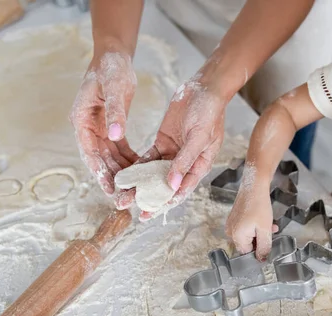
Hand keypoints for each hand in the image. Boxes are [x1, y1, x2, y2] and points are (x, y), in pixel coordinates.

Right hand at [70, 51, 138, 195]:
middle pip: (98, 159)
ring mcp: (98, 129)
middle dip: (110, 178)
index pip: (89, 151)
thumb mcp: (115, 88)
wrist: (114, 56)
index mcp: (81, 119)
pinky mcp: (110, 128)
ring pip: (109, 156)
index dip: (98, 171)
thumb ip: (116, 112)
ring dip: (120, 171)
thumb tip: (115, 136)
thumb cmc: (111, 69)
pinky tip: (139, 169)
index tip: (109, 188)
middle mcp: (87, 127)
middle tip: (123, 197)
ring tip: (133, 188)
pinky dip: (128, 159)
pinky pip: (118, 148)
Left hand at [115, 77, 227, 219]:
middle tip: (129, 207)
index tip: (149, 212)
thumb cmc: (209, 112)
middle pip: (165, 185)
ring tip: (123, 195)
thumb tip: (172, 185)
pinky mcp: (163, 142)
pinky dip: (137, 166)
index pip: (181, 189)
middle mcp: (186, 163)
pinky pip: (148, 158)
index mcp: (199, 165)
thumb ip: (185, 161)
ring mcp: (173, 153)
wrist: (204, 88)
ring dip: (140, 184)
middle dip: (148, 197)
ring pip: (154, 174)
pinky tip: (124, 174)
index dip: (165, 202)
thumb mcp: (199, 137)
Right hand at [225, 175, 277, 259]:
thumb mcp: (265, 230)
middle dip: (260, 240)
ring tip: (269, 225)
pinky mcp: (233, 219)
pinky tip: (262, 221)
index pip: (247, 253)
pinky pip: (244, 228)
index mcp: (237, 236)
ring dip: (259, 233)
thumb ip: (264, 247)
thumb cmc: (259, 205)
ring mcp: (231, 224)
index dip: (259, 250)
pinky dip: (254, 227)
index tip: (267, 243)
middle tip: (270, 232)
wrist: (254, 186)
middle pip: (247, 244)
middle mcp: (230, 232)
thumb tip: (261, 260)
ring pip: (247, 236)